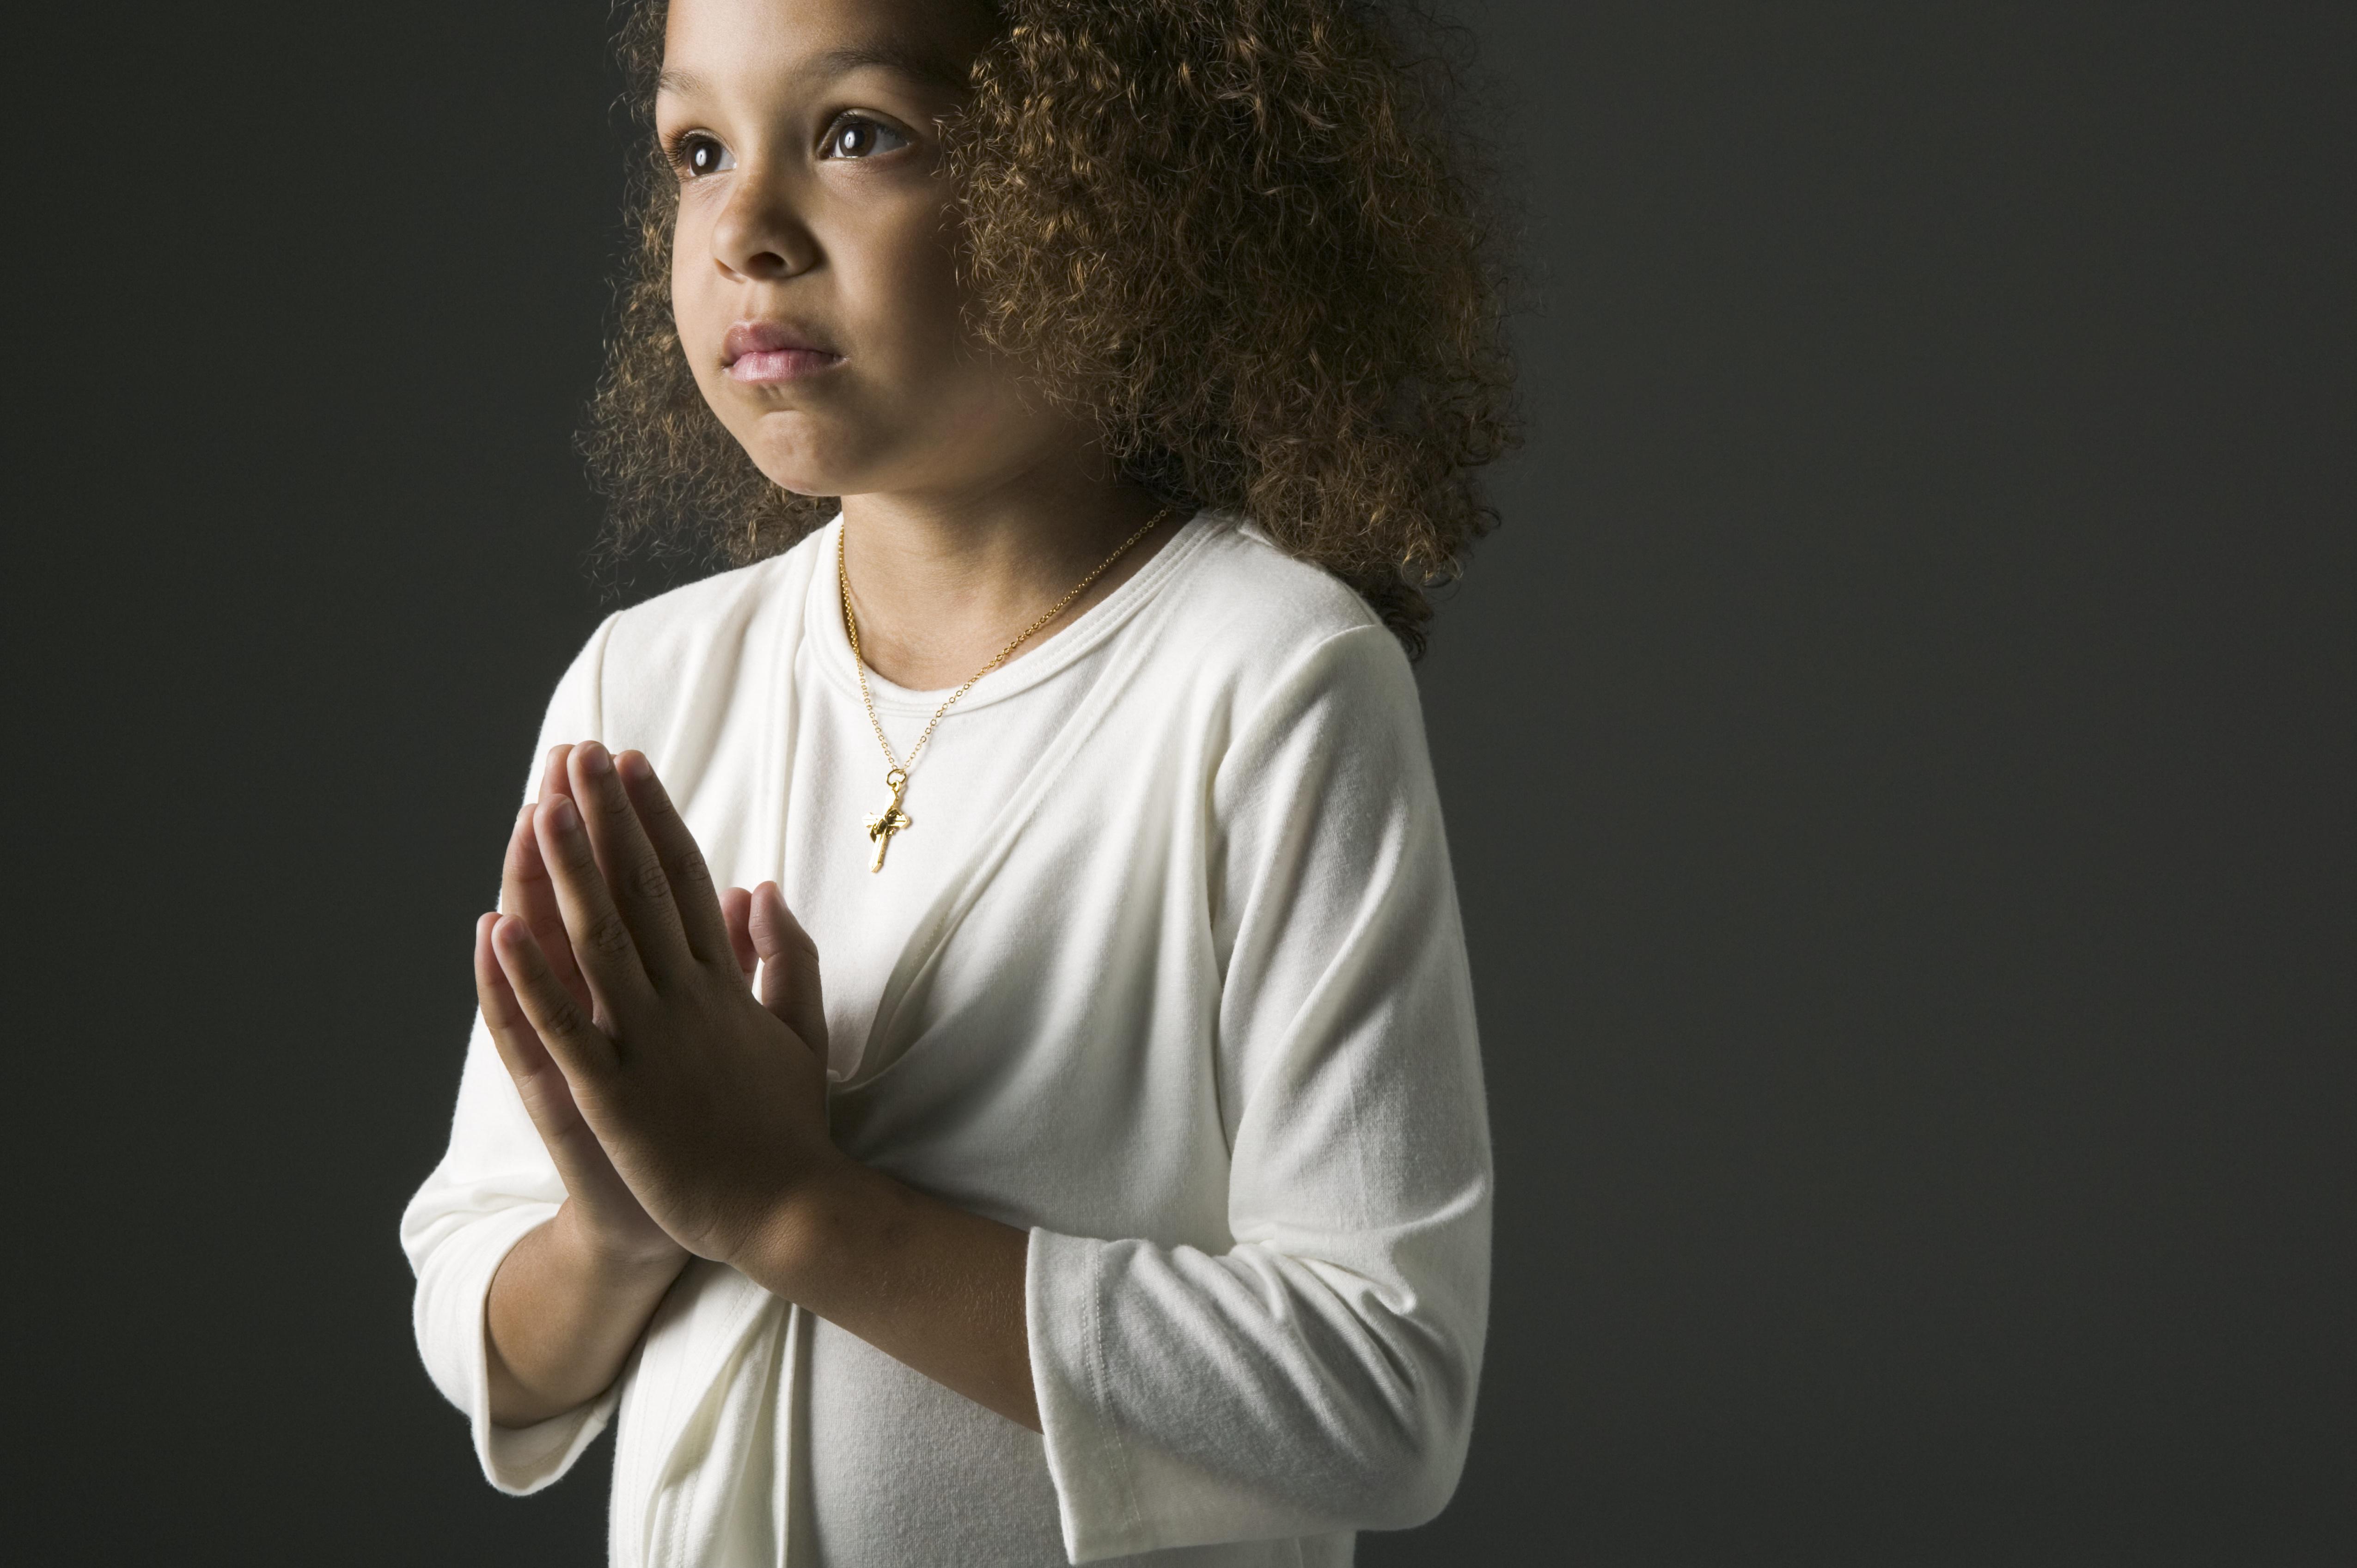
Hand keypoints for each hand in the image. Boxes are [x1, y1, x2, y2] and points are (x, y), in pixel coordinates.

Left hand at [489, 741, 841, 1270]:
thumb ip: (784, 957)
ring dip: (567, 873)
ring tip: (542, 807)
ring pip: (599, 942)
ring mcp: (649, 1045)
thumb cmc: (789, 1128)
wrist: (789, 1213)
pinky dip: (528, 978)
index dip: (653, 819)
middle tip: (578, 753)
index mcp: (724, 984)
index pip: (685, 881)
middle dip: (607, 820)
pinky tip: (497, 930)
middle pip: (640, 892)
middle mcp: (686, 1001)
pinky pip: (561, 1027)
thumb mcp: (801, 1030)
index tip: (629, 764)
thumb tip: (762, 888)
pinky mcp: (615, 1096)